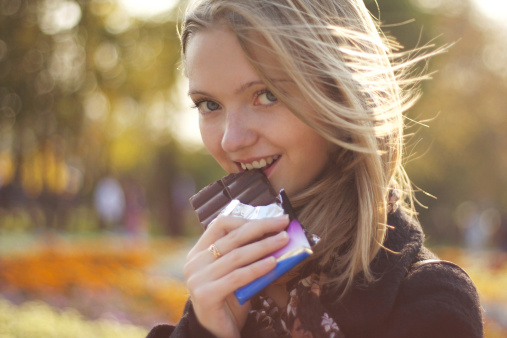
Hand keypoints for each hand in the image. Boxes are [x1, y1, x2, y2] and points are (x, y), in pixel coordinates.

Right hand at [184, 215, 289, 337]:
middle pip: (232, 238)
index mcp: (199, 252)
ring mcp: (197, 279)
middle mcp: (194, 262)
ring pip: (236, 256)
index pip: (220, 224)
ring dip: (263, 246)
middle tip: (283, 223)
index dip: (247, 219)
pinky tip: (273, 263)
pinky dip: (257, 268)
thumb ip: (246, 254)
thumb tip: (276, 235)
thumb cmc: (230, 299)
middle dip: (261, 228)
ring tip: (283, 240)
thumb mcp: (235, 272)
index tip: (271, 218)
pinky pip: (237, 277)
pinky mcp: (205, 295)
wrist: (216, 332)